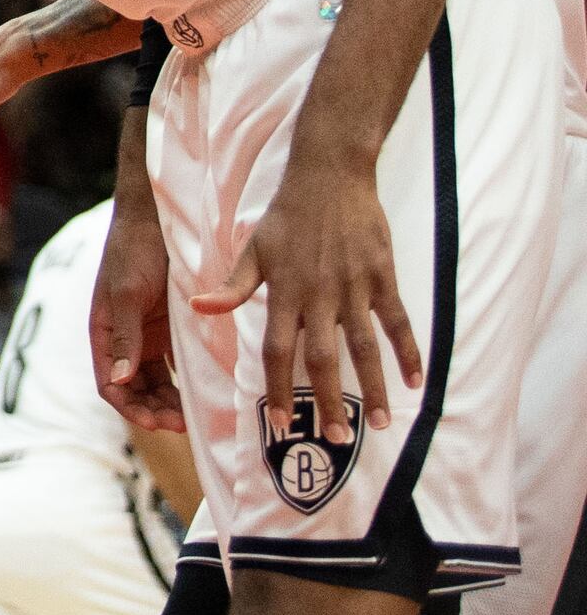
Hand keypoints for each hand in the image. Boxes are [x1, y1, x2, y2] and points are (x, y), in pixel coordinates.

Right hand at [90, 186, 183, 430]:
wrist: (156, 218)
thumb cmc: (132, 252)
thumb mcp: (126, 294)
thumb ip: (124, 337)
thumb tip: (117, 381)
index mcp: (104, 333)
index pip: (109, 383)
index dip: (129, 407)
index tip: (155, 423)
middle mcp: (125, 339)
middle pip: (135, 389)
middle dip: (154, 410)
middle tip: (181, 423)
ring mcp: (149, 335)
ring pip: (157, 382)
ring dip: (170, 401)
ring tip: (193, 415)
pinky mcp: (171, 329)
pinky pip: (177, 365)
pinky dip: (187, 382)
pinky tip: (205, 393)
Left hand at [198, 153, 416, 437]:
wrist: (329, 175)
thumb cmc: (286, 216)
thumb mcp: (253, 249)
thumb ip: (232, 286)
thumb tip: (197, 309)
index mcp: (284, 292)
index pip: (276, 350)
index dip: (277, 388)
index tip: (279, 423)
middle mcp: (319, 295)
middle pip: (323, 359)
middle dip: (329, 402)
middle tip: (338, 439)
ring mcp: (354, 288)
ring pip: (365, 348)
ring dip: (374, 388)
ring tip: (380, 424)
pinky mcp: (382, 278)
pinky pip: (398, 322)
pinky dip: (409, 353)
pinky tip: (416, 383)